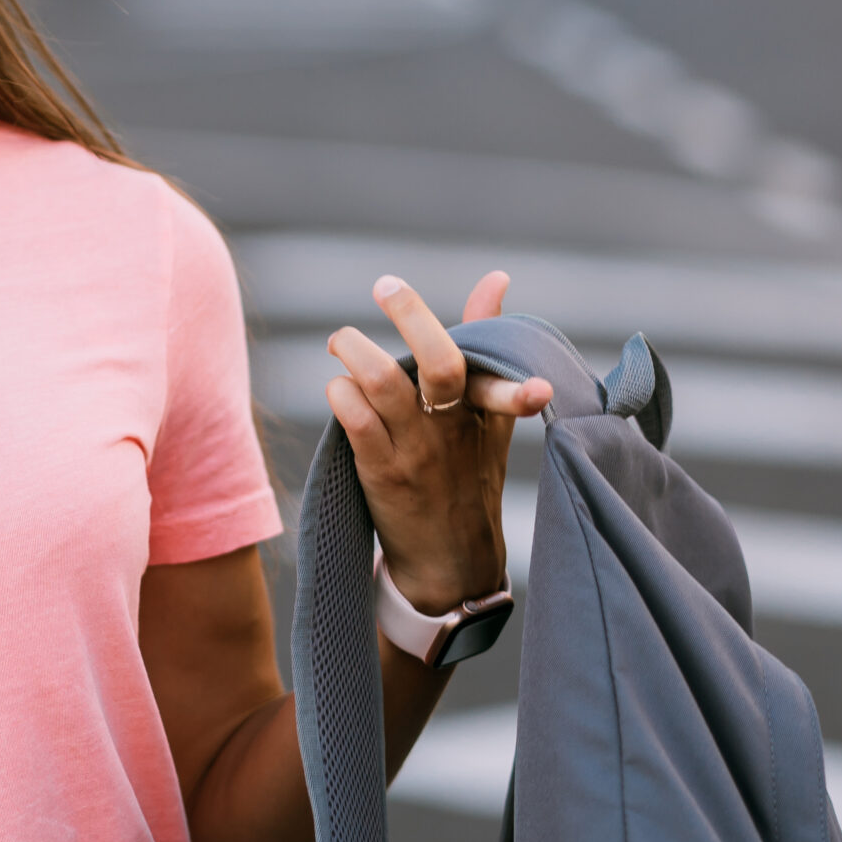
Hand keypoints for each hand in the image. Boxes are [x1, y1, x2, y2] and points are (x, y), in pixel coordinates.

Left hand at [325, 270, 551, 619]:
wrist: (450, 563)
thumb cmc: (469, 475)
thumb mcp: (491, 415)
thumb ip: (489, 343)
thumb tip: (496, 279)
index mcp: (483, 412)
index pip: (499, 369)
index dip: (500, 334)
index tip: (501, 290)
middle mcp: (452, 428)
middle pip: (437, 363)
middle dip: (410, 314)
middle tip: (386, 286)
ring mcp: (416, 451)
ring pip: (381, 381)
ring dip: (354, 348)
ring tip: (341, 342)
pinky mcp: (381, 472)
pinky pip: (353, 417)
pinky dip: (340, 391)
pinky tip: (341, 391)